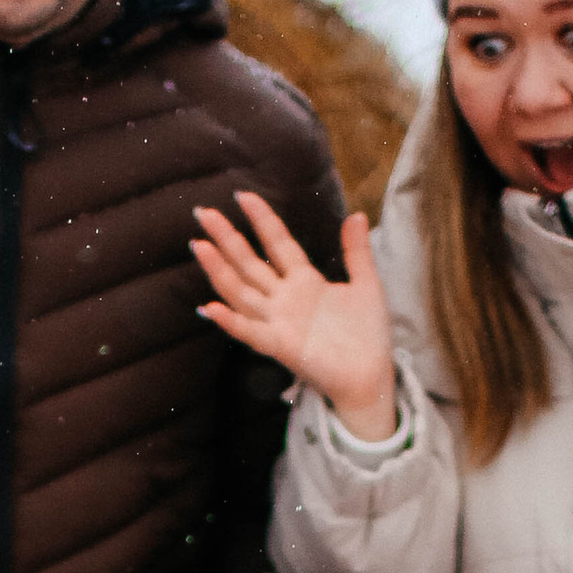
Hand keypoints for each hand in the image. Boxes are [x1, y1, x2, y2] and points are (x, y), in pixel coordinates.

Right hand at [192, 197, 397, 439]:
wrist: (371, 376)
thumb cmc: (368, 336)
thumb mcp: (366, 285)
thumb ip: (356, 252)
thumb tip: (357, 216)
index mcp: (305, 283)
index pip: (278, 244)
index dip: (262, 220)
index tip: (243, 196)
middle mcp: (285, 300)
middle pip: (250, 263)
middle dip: (227, 238)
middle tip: (203, 213)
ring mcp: (280, 322)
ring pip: (242, 292)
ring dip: (220, 271)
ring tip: (200, 247)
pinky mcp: (281, 346)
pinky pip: (251, 332)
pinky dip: (231, 321)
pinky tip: (210, 308)